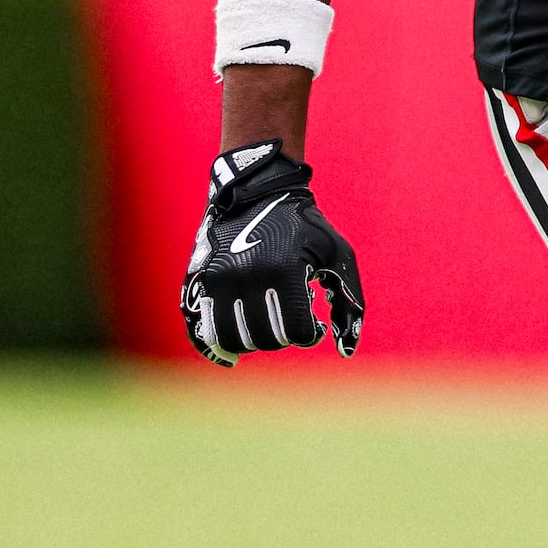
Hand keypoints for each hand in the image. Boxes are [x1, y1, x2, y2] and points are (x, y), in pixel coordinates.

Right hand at [180, 142, 367, 363]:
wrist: (257, 191)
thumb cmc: (304, 227)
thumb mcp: (337, 255)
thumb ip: (349, 302)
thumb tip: (346, 351)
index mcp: (283, 271)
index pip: (296, 332)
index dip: (309, 335)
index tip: (314, 324)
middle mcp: (246, 276)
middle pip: (265, 339)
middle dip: (283, 336)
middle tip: (289, 317)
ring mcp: (217, 279)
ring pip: (233, 340)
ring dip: (254, 341)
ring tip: (266, 323)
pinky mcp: (199, 280)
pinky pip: (201, 329)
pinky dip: (216, 348)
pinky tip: (231, 356)